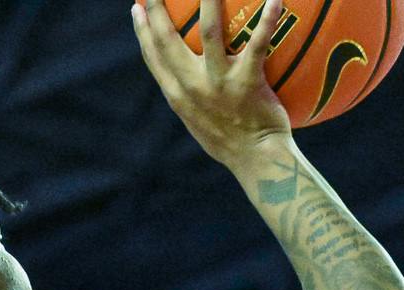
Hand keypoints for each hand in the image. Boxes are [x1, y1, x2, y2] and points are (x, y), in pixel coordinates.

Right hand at [131, 0, 293, 167]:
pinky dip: (268, 19)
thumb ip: (190, 97)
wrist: (257, 161)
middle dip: (158, 8)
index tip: (136, 9)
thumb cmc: (232, 142)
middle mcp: (192, 87)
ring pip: (210, 31)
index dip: (142, 31)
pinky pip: (258, 44)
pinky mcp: (247, 83)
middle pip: (169, 39)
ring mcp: (219, 84)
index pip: (153, 58)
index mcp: (178, 96)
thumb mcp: (199, 123)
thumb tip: (186, 77)